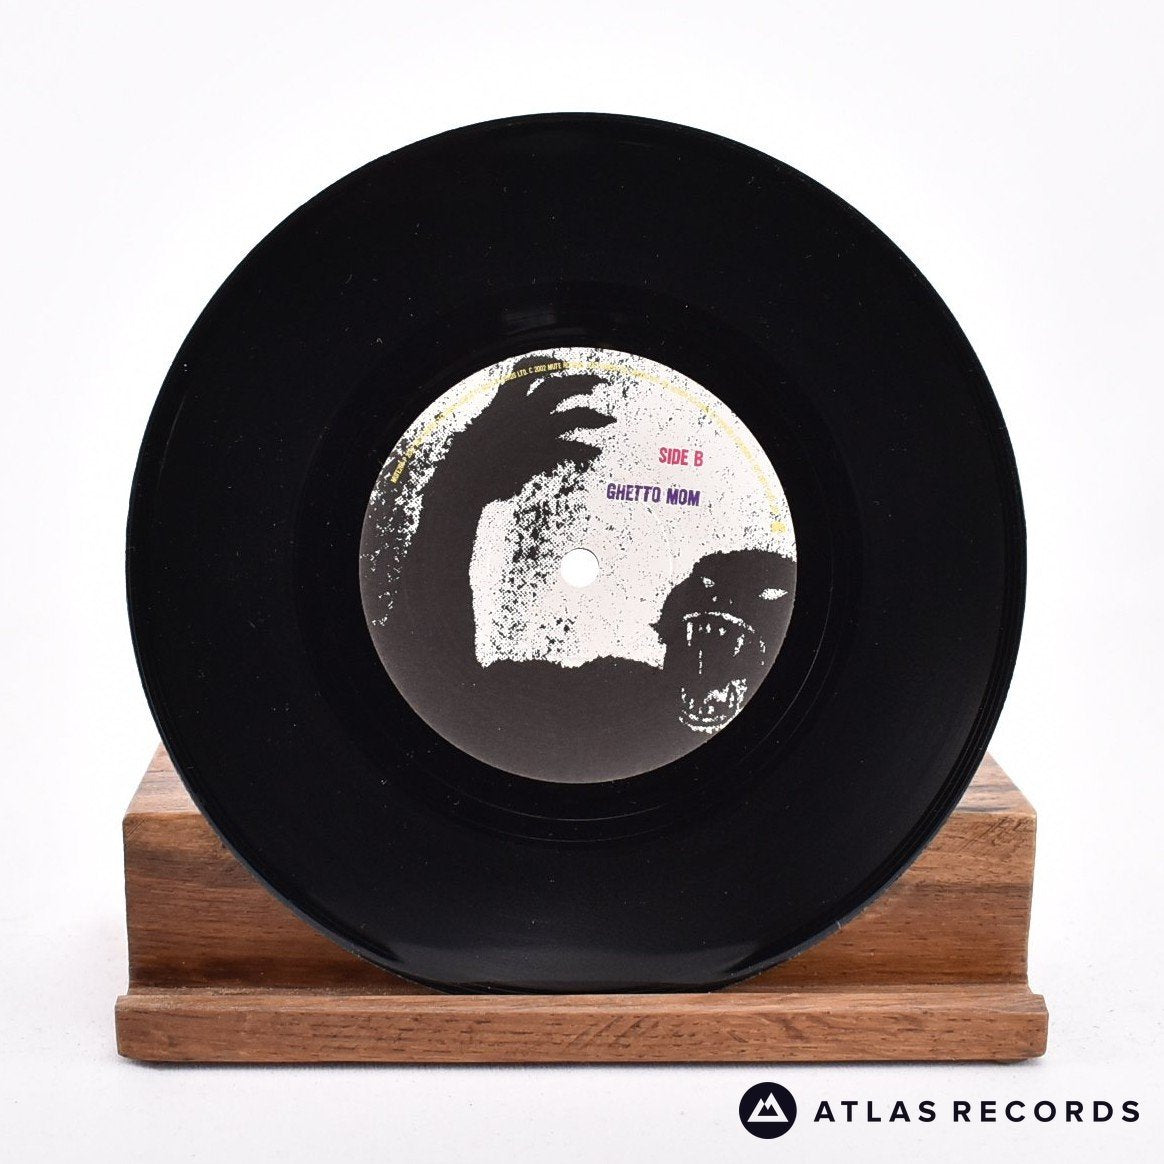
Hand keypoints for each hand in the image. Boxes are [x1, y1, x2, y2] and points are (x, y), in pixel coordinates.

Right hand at [442, 355, 615, 504]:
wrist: (464, 480)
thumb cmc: (466, 461)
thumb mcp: (480, 432)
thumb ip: (500, 426)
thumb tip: (510, 428)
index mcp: (505, 400)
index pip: (526, 369)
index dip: (545, 363)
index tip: (562, 365)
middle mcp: (524, 411)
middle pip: (561, 387)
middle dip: (583, 382)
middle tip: (600, 384)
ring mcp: (536, 432)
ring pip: (575, 415)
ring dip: (594, 416)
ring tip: (608, 420)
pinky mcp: (543, 454)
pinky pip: (572, 448)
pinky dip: (585, 449)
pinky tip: (594, 452)